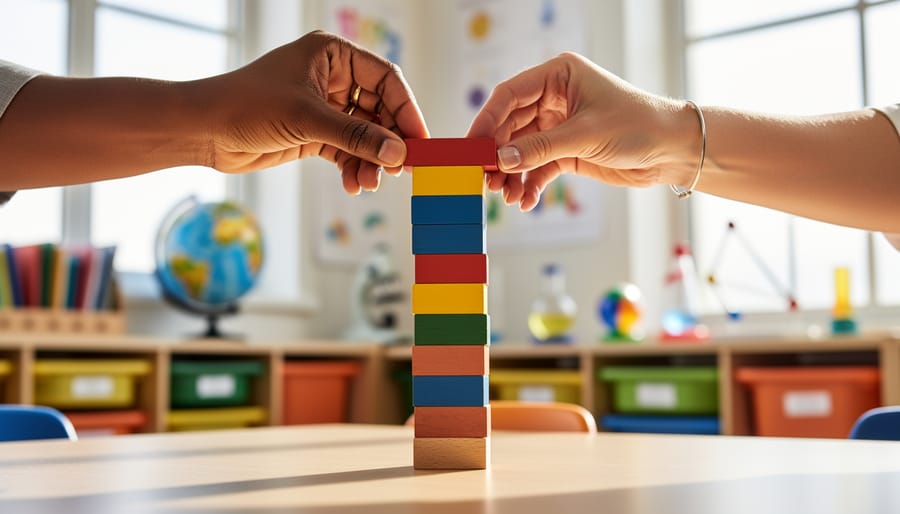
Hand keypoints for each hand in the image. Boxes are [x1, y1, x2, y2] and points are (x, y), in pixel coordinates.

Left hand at [200, 30, 428, 193]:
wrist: (204, 130)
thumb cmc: (247, 105)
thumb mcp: (308, 119)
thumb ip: (356, 136)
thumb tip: (398, 153)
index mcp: (333, 54)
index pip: (386, 79)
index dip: (406, 110)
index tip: (420, 142)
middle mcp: (332, 77)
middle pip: (379, 110)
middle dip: (387, 142)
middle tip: (400, 170)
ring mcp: (323, 106)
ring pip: (363, 135)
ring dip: (370, 161)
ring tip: (369, 184)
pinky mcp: (313, 133)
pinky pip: (346, 150)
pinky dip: (352, 168)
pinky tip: (353, 185)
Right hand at [466, 52, 699, 210]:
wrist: (673, 150)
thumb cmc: (638, 125)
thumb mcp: (584, 135)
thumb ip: (538, 148)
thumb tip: (500, 160)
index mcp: (558, 76)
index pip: (509, 95)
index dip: (487, 121)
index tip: (471, 147)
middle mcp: (555, 97)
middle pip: (510, 125)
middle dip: (498, 154)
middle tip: (485, 179)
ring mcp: (559, 125)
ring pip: (521, 150)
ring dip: (511, 173)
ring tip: (505, 196)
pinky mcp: (567, 151)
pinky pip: (537, 167)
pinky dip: (529, 184)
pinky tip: (525, 201)